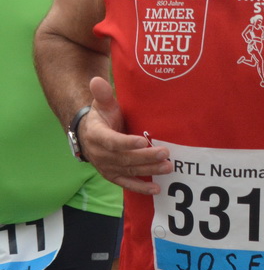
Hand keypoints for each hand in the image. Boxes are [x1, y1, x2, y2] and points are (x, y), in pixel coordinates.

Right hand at [81, 76, 170, 194]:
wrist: (89, 135)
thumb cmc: (101, 117)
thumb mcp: (101, 105)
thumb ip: (102, 94)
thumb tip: (97, 80)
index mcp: (97, 136)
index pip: (112, 141)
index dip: (126, 142)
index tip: (142, 141)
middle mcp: (101, 154)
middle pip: (125, 158)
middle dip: (145, 157)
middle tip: (165, 153)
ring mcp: (107, 167)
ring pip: (129, 170)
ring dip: (148, 171)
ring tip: (168, 167)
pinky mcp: (114, 176)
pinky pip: (127, 184)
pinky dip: (141, 188)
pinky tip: (156, 190)